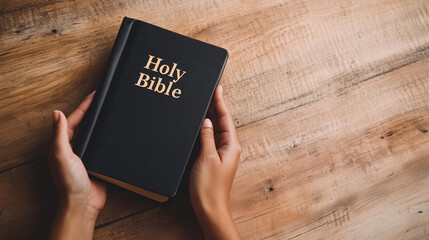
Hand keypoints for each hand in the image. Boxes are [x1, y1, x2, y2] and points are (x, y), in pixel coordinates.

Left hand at [49, 91, 105, 239]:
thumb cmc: (69, 182)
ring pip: (94, 135)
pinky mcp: (97, 163)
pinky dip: (108, 139)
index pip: (75, 119)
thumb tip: (56, 112)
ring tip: (110, 112)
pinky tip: (115, 134)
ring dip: (101, 125)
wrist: (83, 203)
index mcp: (64, 144)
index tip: (95, 95)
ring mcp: (86, 155)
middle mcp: (74, 148)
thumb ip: (60, 134)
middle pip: (85, 125)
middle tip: (104, 99)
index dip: (84, 106)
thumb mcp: (62, 154)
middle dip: (93, 112)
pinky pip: (103, 147)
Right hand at [189, 86, 241, 239]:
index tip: (218, 88)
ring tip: (206, 102)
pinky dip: (207, 129)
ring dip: (212, 117)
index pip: (225, 118)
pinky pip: (212, 139)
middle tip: (210, 91)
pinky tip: (202, 125)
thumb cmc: (210, 187)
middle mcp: (229, 148)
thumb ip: (207, 137)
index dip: (220, 102)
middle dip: (217, 106)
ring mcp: (222, 154)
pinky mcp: (214, 160)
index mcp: (231, 145)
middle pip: (223, 122)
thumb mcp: (206, 157)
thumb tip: (207, 120)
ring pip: (217, 130)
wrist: (210, 207)